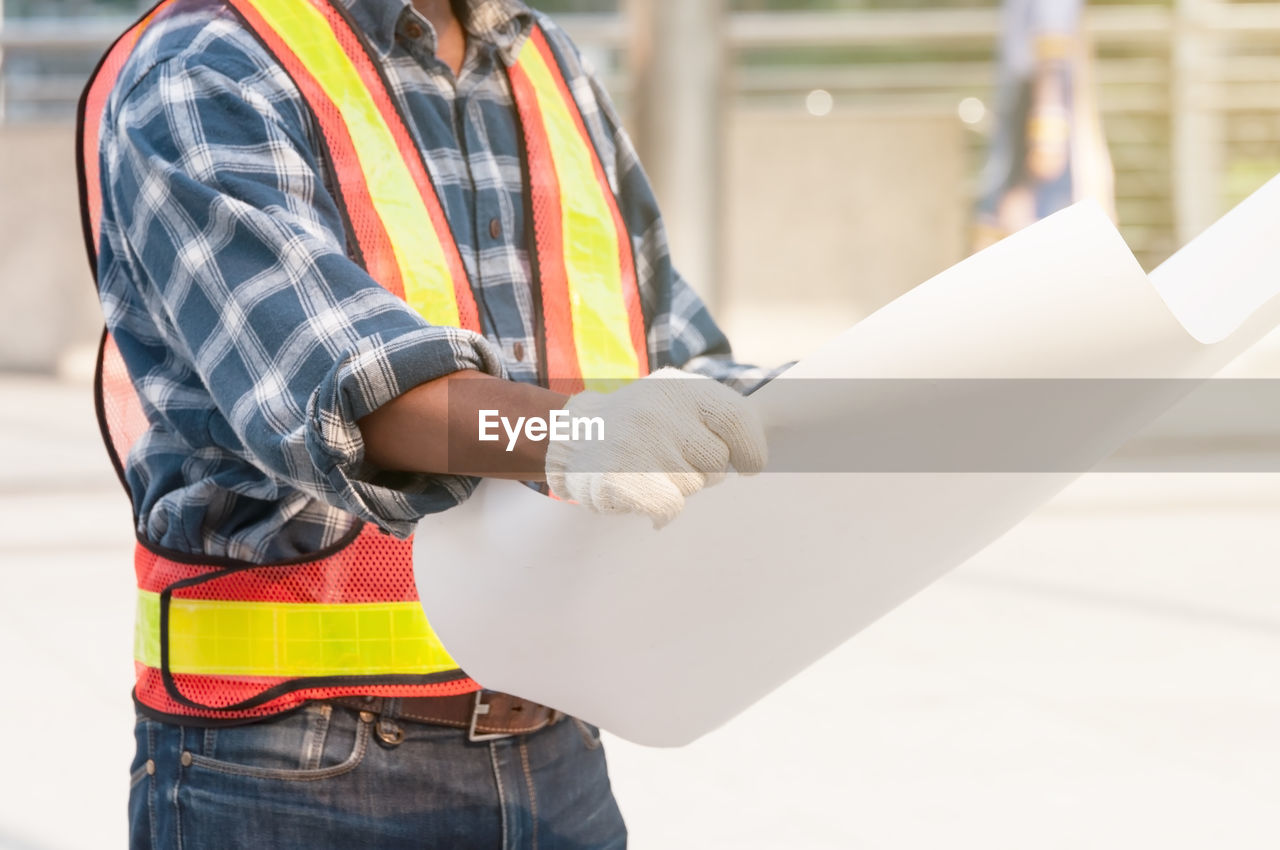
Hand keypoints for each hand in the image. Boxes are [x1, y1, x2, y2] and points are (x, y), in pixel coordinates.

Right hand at [545, 367, 767, 527]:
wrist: (571, 436)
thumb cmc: (639, 426)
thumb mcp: (675, 401)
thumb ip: (719, 417)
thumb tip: (761, 454)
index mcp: (680, 386)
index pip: (736, 420)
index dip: (751, 450)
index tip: (748, 466)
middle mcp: (660, 408)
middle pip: (717, 462)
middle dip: (703, 471)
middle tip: (671, 460)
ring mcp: (638, 441)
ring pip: (693, 486)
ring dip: (677, 487)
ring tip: (647, 469)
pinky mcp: (619, 475)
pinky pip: (670, 507)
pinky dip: (661, 510)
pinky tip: (640, 494)